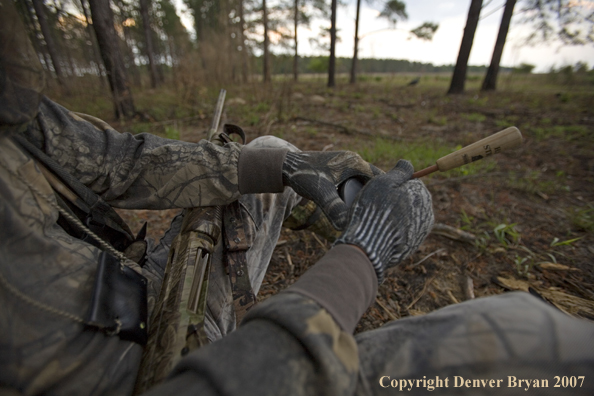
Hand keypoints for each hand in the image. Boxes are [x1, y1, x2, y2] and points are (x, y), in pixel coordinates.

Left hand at [282, 151, 382, 229]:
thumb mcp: (320, 194)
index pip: (379, 178)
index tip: (390, 209)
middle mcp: (353, 161)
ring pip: (364, 181)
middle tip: (384, 214)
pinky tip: (358, 208)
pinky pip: (355, 182)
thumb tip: (346, 226)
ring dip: (368, 194)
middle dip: (378, 195)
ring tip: (373, 213)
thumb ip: (334, 209)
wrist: (285, 166)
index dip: (385, 193)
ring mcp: (346, 164)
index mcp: (354, 162)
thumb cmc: (303, 176)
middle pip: (374, 180)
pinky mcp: (339, 170)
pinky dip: (358, 193)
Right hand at [334, 160, 433, 282]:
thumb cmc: (374, 212)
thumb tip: (407, 163)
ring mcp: (422, 231)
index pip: (411, 181)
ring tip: (378, 219)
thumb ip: (399, 171)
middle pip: (410, 199)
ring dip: (396, 214)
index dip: (394, 184)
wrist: (370, 248)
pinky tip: (381, 231)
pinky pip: (403, 230)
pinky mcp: (413, 245)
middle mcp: (427, 212)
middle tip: (377, 205)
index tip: (380, 191)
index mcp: (422, 194)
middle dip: (396, 199)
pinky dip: (394, 229)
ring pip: (407, 215)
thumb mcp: (384, 182)